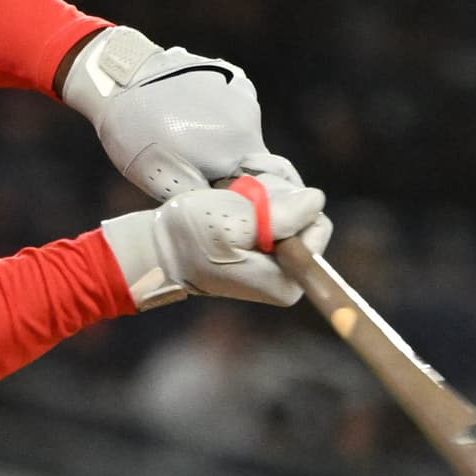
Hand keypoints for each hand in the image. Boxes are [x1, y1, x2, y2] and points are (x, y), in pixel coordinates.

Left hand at [64, 26, 299, 202]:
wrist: (120, 77)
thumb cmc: (134, 132)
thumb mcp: (161, 180)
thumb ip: (200, 197)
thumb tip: (224, 214)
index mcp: (236, 147)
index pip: (259, 185)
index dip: (241, 197)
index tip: (221, 201)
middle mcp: (248, 119)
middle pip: (252, 158)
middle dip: (230, 169)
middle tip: (196, 169)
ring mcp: (242, 94)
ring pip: (243, 133)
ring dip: (224, 142)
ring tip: (187, 137)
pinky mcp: (234, 77)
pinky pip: (235, 108)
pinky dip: (220, 116)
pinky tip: (190, 113)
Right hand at [103, 170, 331, 309]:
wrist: (158, 247)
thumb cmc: (190, 238)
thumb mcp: (233, 223)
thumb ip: (280, 215)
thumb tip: (317, 201)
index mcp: (289, 282)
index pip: (317, 225)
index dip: (290, 204)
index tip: (256, 201)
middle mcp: (288, 276)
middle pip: (306, 216)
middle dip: (278, 197)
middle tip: (241, 195)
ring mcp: (275, 263)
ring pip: (291, 209)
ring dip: (264, 193)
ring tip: (233, 195)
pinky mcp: (262, 249)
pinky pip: (275, 213)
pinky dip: (257, 198)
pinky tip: (233, 196)